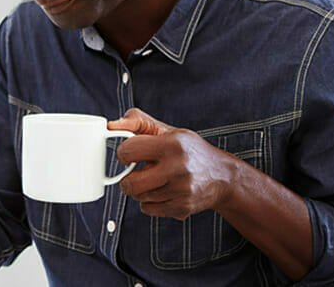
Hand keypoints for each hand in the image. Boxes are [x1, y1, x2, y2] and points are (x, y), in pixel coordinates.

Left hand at [110, 108, 240, 219]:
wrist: (222, 176)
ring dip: (140, 190)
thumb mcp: (167, 130)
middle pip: (131, 183)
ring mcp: (182, 190)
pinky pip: (148, 209)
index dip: (124, 153)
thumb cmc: (189, 150)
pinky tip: (161, 192)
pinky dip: (149, 202)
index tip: (131, 154)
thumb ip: (137, 122)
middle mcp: (178, 168)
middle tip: (135, 173)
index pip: (128, 151)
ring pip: (139, 197)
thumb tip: (111, 124)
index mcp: (172, 144)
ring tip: (153, 180)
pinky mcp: (183, 207)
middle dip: (127, 179)